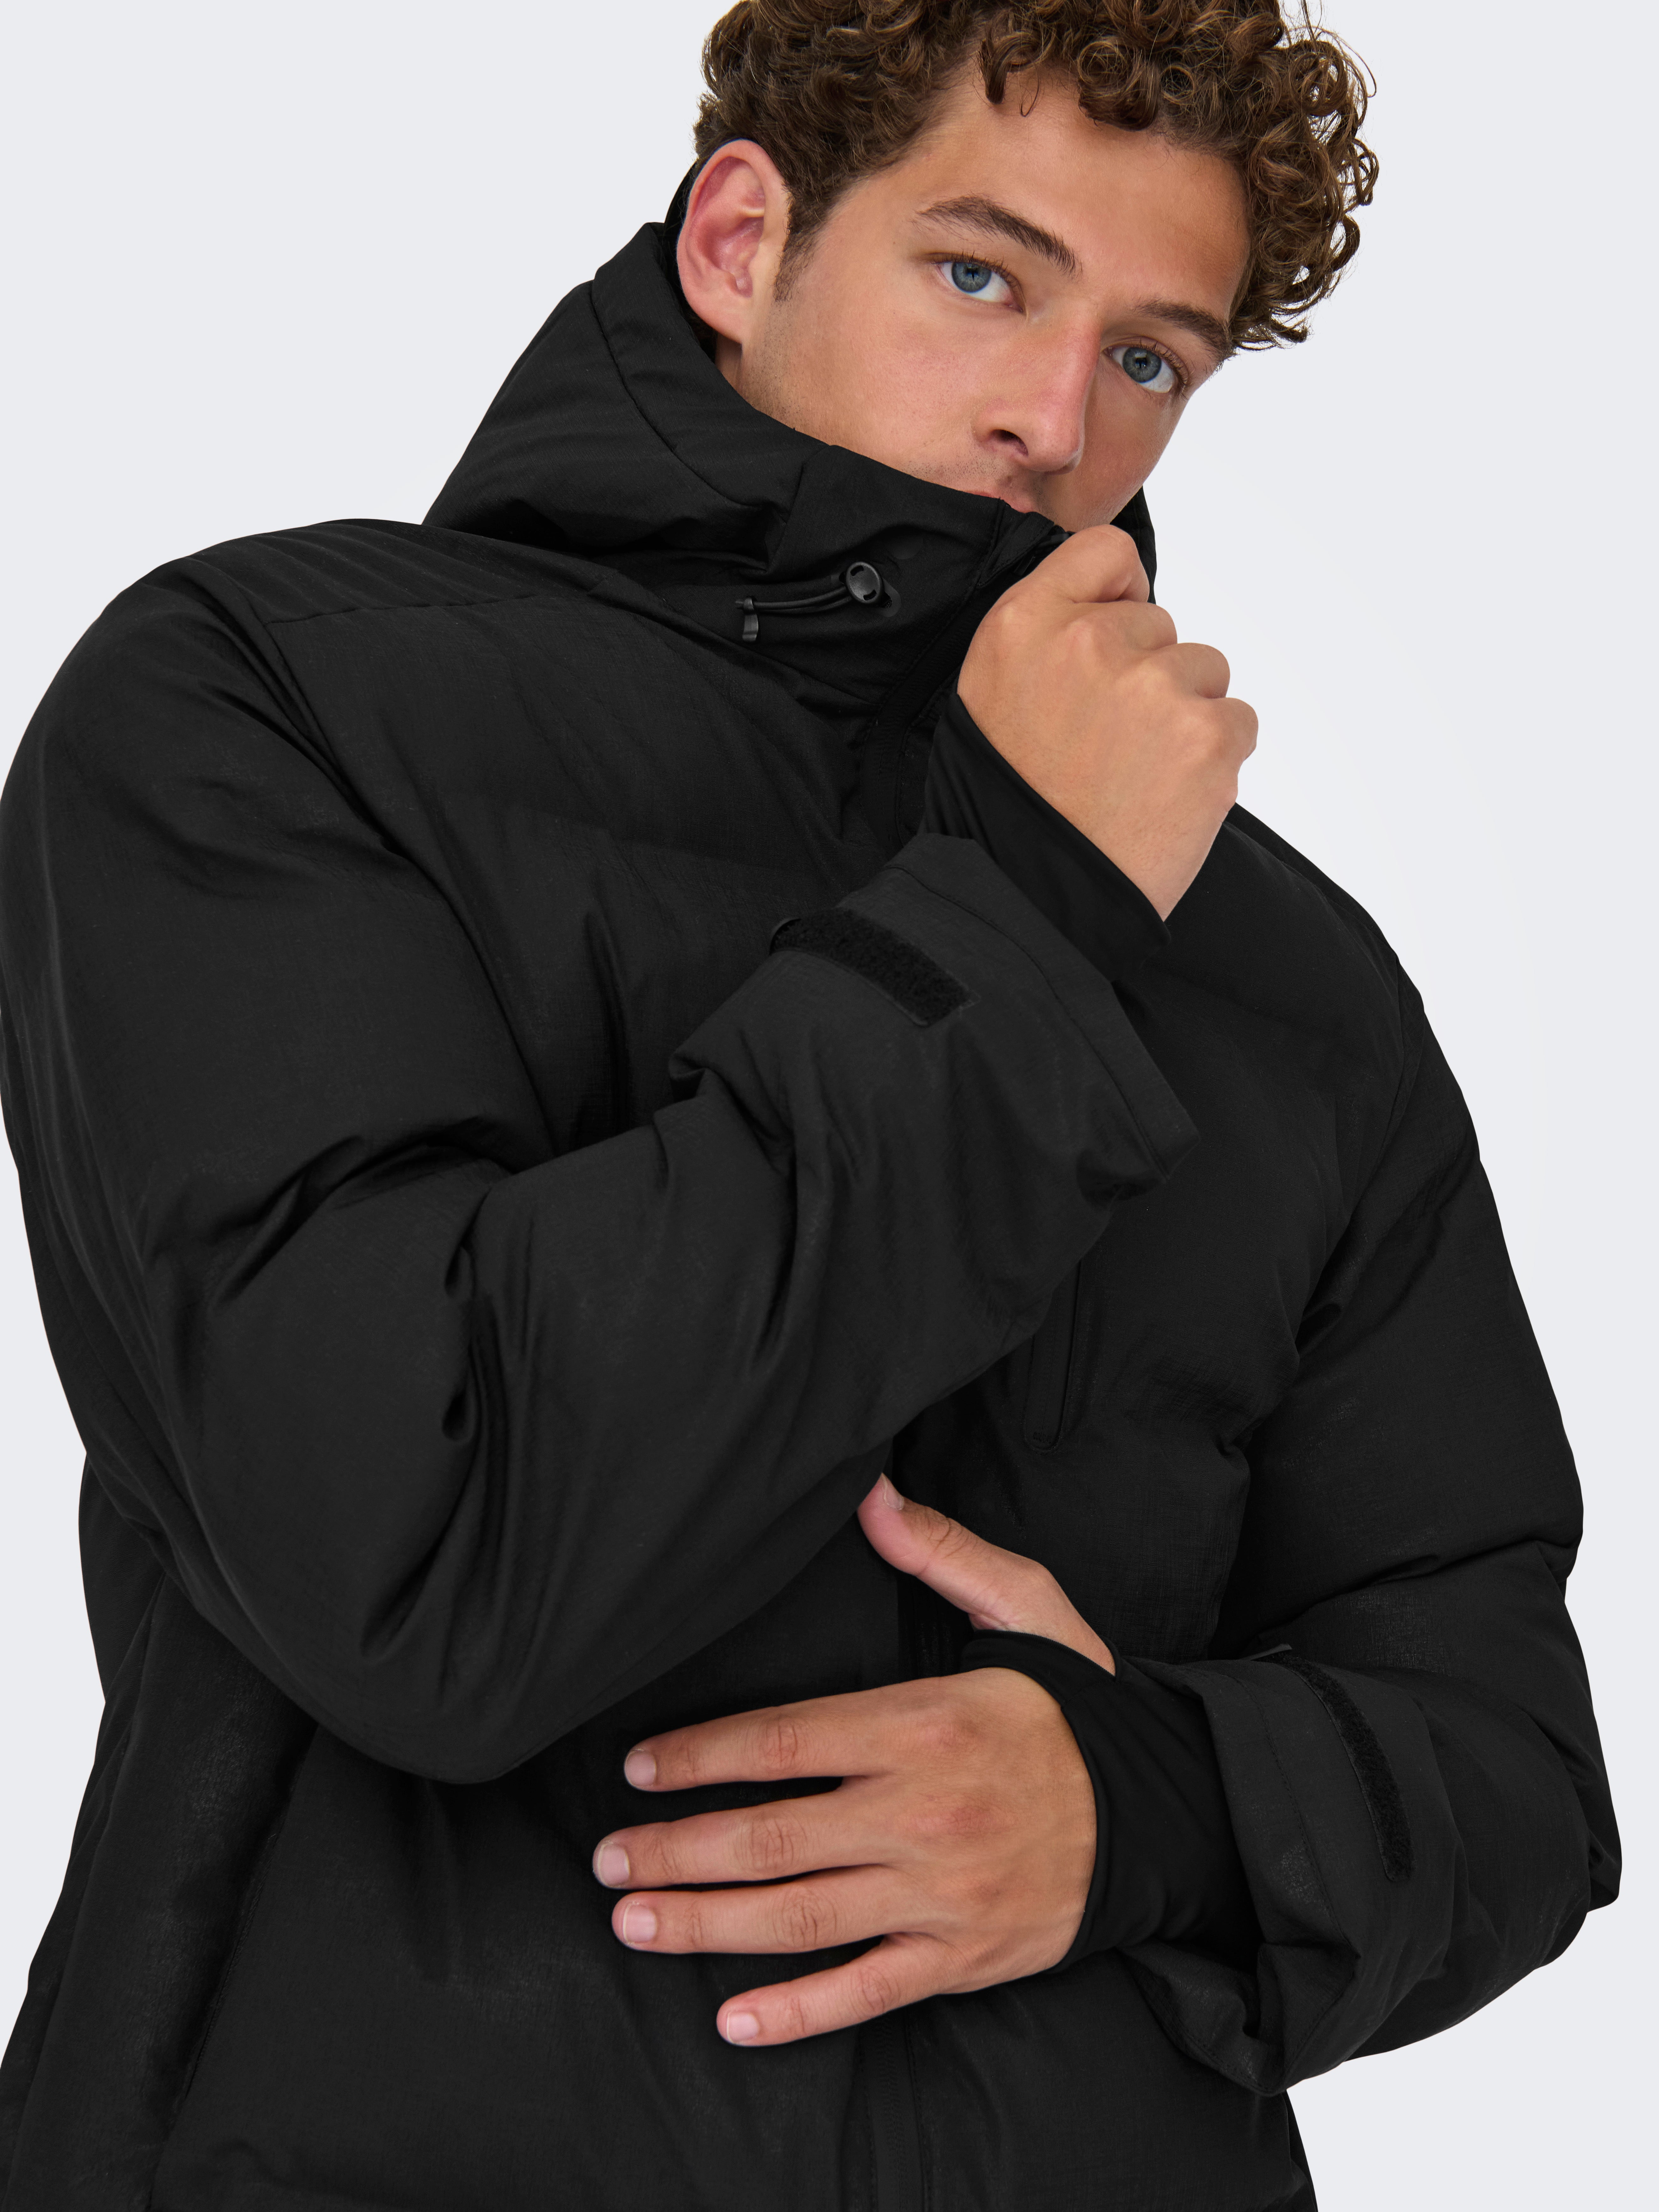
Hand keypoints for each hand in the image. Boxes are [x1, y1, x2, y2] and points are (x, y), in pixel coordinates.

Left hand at [591, 1476, 1114, 2046]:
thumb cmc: (1074, 1706)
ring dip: (704, 1925)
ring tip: (634, 1923)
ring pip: (798, 1918)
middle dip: (675, 1850)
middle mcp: (921, 1814)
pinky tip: (731, 2021)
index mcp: (925, 1725)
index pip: (782, 1740)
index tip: (639, 1767)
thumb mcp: (1026, 1606)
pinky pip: (864, 1992)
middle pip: (770, 1838)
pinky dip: (796, 2014)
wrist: (1165, 1809)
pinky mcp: (960, 1958)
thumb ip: (943, 1552)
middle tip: (607, 1859)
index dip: (701, 1755)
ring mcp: (938, 1896)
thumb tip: (872, 1495)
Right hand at [955, 523, 1257, 918]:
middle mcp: (1088, 641)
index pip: (1106, 552)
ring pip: (1203, 670)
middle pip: (1159, 624)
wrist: (1031, 898)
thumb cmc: (1008, 805)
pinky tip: (1166, 796)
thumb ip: (1047, 632)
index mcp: (1023, 624)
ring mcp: (1153, 687)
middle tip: (1107, 746)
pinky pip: (1237, 722)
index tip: (1113, 643)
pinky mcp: (1207, 736)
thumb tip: (1115, 600)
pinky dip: (1213, 759)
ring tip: (1136, 776)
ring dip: (1183, 718)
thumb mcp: (991, 695)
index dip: (1119, 595)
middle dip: (1145, 676)